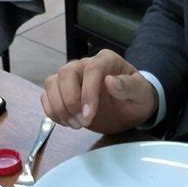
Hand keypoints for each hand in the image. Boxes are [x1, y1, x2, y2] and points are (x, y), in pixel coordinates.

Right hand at [41, 50, 156, 133]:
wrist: (131, 108)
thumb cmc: (137, 98)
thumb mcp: (141, 93)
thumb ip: (128, 86)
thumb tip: (110, 82)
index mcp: (105, 61)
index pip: (91, 70)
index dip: (87, 93)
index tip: (88, 115)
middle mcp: (85, 65)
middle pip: (65, 74)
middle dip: (70, 101)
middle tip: (82, 123)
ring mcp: (72, 79)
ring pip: (52, 84)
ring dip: (59, 107)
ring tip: (76, 125)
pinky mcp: (64, 94)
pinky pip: (47, 97)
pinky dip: (52, 111)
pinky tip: (66, 123)